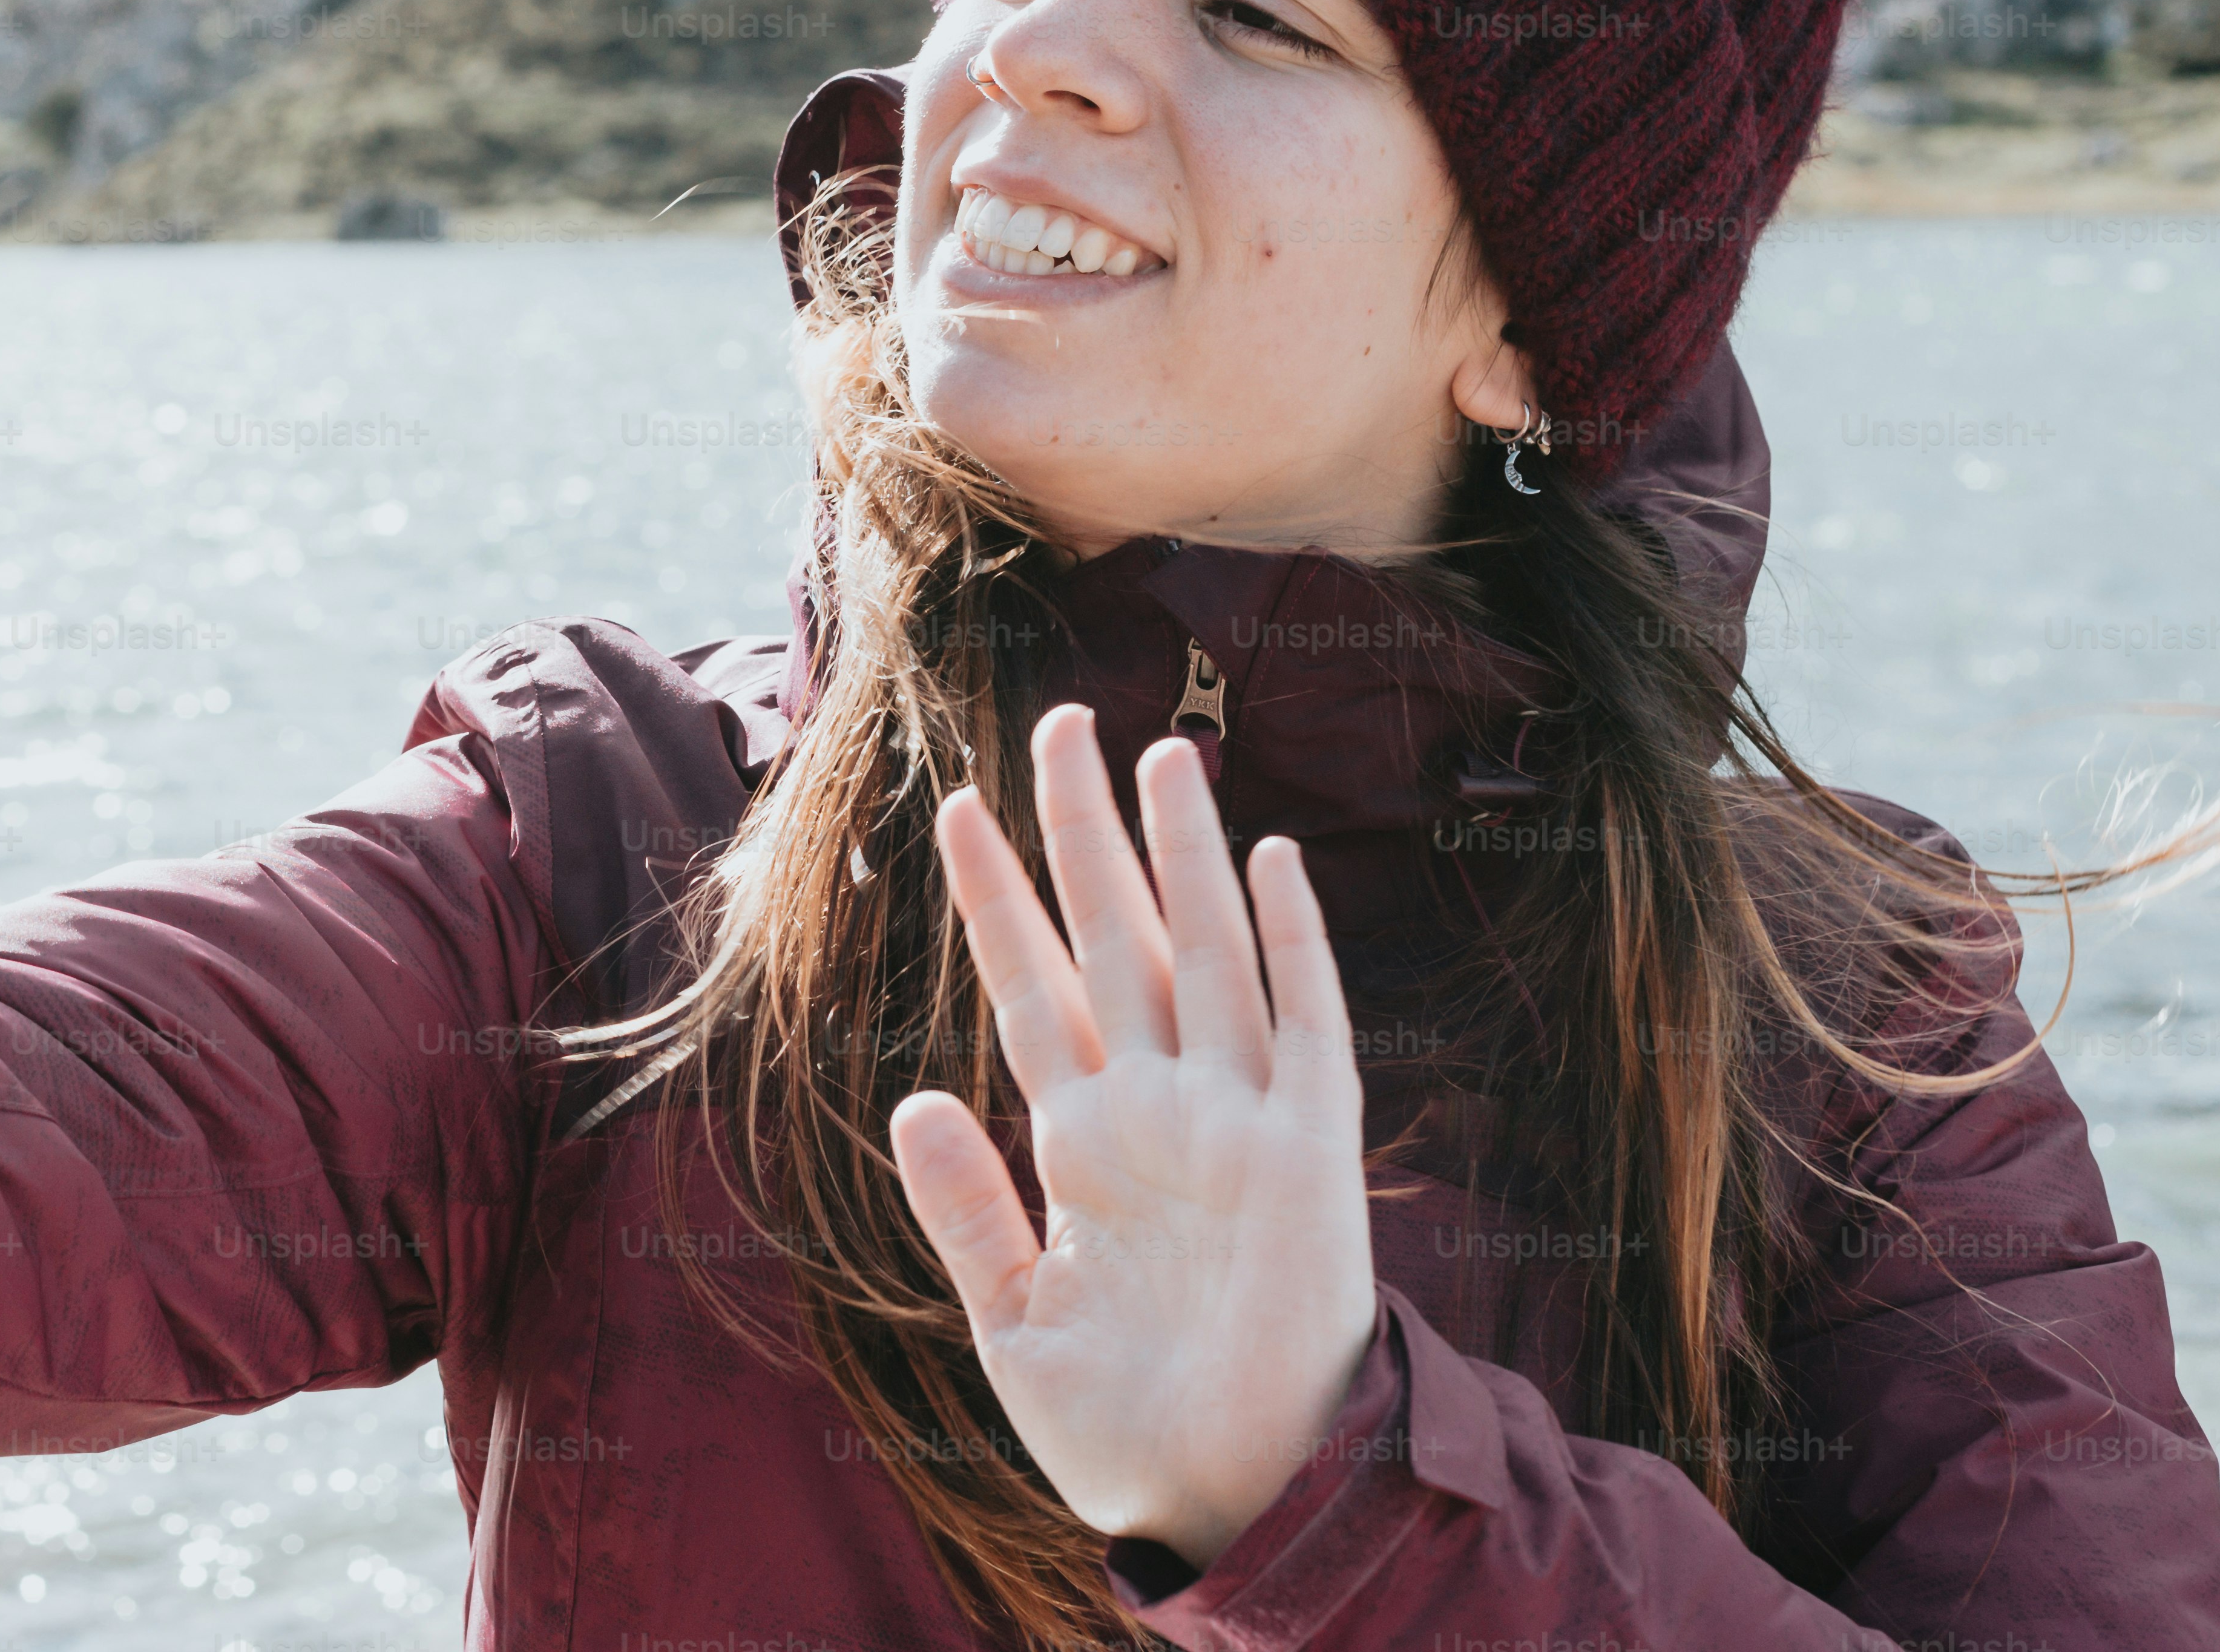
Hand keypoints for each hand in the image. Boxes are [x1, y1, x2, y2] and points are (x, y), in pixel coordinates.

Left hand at [887, 704, 1376, 1569]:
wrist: (1225, 1495)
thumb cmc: (1123, 1423)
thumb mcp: (1012, 1318)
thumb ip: (962, 1208)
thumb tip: (907, 1099)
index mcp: (1082, 1142)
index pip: (1030, 988)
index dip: (996, 902)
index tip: (955, 811)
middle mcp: (1158, 1110)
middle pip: (1113, 937)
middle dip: (1084, 833)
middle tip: (1056, 723)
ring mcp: (1238, 1120)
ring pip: (1205, 952)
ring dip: (1184, 855)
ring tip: (1161, 754)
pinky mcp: (1312, 1152)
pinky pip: (1308, 1024)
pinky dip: (1291, 944)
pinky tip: (1268, 863)